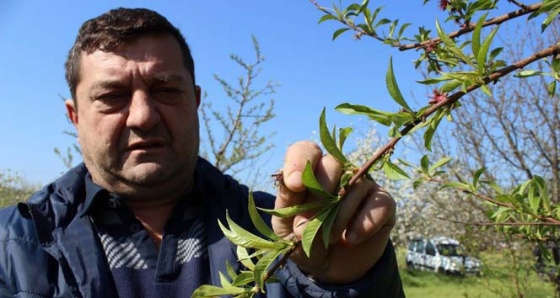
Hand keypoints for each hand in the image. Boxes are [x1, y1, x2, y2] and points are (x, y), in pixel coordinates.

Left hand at [272, 141, 395, 284]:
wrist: (329, 267)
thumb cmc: (304, 239)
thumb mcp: (285, 226)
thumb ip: (287, 202)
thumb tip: (294, 182)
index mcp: (309, 172)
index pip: (306, 151)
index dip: (300, 162)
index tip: (295, 185)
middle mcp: (337, 172)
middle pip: (332, 164)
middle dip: (318, 196)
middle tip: (306, 226)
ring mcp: (362, 185)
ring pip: (355, 185)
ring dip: (338, 216)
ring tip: (328, 238)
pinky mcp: (383, 203)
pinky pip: (380, 203)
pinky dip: (364, 223)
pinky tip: (351, 238)